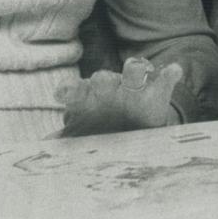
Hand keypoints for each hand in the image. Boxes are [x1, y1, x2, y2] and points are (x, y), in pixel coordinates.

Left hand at [57, 56, 183, 136]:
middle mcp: (110, 89)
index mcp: (89, 99)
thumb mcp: (83, 136)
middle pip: (103, 78)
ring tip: (137, 71)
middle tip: (100, 83)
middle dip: (101, 81)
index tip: (61, 94)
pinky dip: (170, 74)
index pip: (76, 90)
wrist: (137, 133)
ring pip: (134, 72)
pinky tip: (174, 72)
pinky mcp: (158, 91)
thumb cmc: (102, 131)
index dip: (69, 90)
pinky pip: (166, 78)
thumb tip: (43, 147)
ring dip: (135, 71)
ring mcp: (134, 88)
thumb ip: (65, 139)